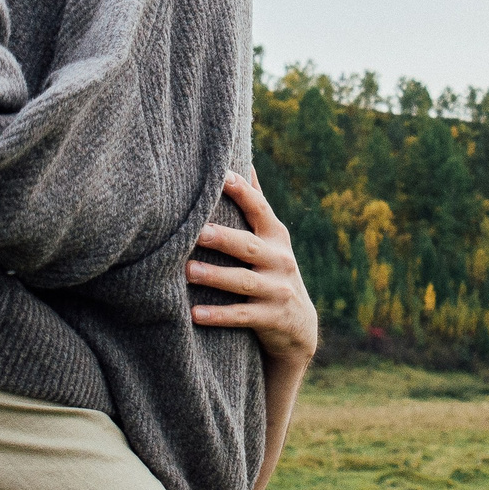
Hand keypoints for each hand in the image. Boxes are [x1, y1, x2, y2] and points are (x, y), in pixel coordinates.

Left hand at [187, 172, 319, 369]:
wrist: (299, 327)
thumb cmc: (273, 272)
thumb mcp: (272, 240)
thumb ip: (257, 205)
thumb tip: (245, 162)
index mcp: (276, 237)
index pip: (259, 209)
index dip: (242, 192)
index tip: (222, 176)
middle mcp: (280, 260)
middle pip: (248, 246)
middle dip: (223, 238)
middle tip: (196, 231)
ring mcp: (277, 290)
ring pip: (244, 281)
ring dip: (216, 276)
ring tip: (188, 271)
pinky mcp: (271, 318)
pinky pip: (242, 316)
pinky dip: (219, 315)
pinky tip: (195, 313)